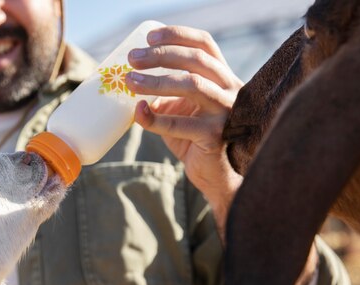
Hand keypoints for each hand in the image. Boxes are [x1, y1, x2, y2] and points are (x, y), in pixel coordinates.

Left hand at [125, 25, 243, 237]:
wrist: (212, 173)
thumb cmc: (193, 137)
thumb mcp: (177, 108)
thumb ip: (162, 92)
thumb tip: (130, 79)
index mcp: (221, 77)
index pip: (204, 44)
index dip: (177, 36)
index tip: (149, 37)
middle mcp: (229, 89)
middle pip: (196, 60)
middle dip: (161, 55)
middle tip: (133, 59)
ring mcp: (225, 112)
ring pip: (192, 85)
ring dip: (157, 81)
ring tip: (130, 81)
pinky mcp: (215, 136)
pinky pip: (181, 124)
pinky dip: (155, 118)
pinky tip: (139, 113)